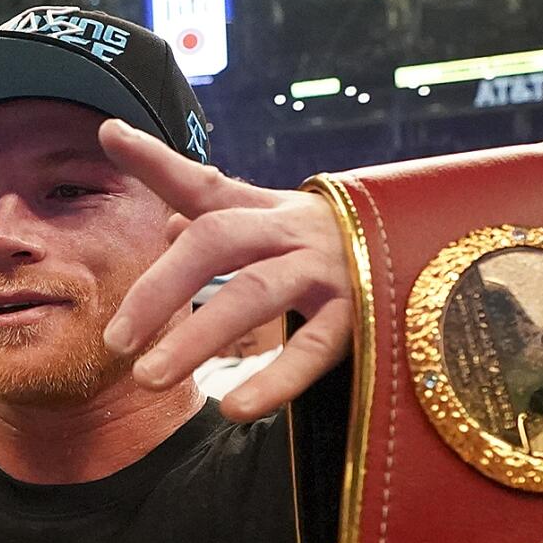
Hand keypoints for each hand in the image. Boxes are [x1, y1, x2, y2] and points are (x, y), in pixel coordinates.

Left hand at [99, 120, 352, 421]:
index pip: (205, 183)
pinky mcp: (361, 315)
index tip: (110, 134)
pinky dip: (273, 381)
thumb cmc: (333, 251)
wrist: (433, 260)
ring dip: (197, 338)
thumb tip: (169, 226)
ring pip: (254, 294)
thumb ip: (223, 224)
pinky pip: (312, 349)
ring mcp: (329, 269)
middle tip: (116, 341)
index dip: (158, 161)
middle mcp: (294, 230)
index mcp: (268, 210)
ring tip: (149, 380)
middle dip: (160, 287)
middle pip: (216, 241)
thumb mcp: (280, 230)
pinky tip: (234, 408)